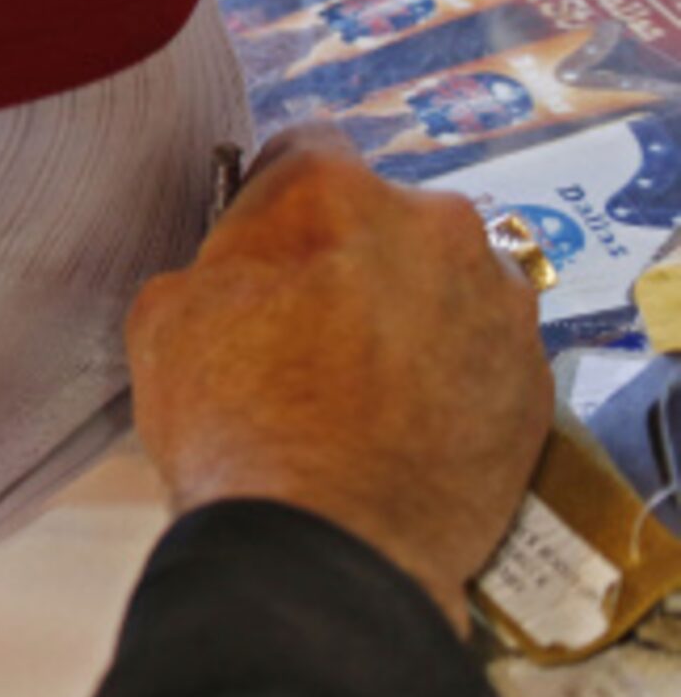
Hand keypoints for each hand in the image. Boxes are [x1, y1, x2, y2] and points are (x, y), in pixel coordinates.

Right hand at [125, 121, 547, 630]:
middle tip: (308, 326)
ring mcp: (498, 300)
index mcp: (331, 191)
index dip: (275, 200)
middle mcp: (433, 222)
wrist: (326, 546)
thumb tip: (236, 270)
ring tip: (363, 385)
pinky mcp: (534, 377)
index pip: (304, 150)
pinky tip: (405, 421)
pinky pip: (484, 351)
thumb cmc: (235, 425)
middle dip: (351, 258)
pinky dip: (452, 373)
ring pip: (444, 281)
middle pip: (386, 218)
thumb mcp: (163, 318)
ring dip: (410, 311)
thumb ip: (213, 264)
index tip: (264, 245)